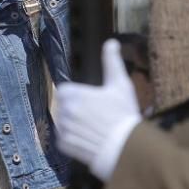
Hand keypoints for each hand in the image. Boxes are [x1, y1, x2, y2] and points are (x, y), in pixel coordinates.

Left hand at [56, 39, 141, 180]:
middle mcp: (65, 111)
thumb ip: (112, 62)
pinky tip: (89, 140)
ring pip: (62, 123)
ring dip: (72, 125)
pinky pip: (63, 140)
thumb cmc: (124, 114)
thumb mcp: (120, 84)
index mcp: (75, 94)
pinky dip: (72, 140)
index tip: (89, 101)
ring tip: (92, 129)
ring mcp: (64, 129)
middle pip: (63, 107)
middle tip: (93, 116)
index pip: (64, 91)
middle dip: (74, 110)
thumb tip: (111, 41)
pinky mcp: (65, 146)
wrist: (126, 147)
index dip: (76, 95)